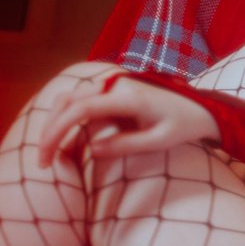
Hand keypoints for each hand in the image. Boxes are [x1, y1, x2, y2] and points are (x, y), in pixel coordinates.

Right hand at [38, 75, 219, 167]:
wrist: (201, 108)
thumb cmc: (184, 125)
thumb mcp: (159, 140)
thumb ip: (126, 145)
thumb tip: (92, 150)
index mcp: (127, 96)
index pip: (80, 110)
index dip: (57, 132)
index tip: (46, 157)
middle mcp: (115, 85)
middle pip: (67, 102)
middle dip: (50, 130)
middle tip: (43, 161)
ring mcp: (112, 84)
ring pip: (70, 98)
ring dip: (55, 122)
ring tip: (50, 151)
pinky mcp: (112, 89)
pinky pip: (82, 99)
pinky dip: (67, 116)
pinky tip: (63, 138)